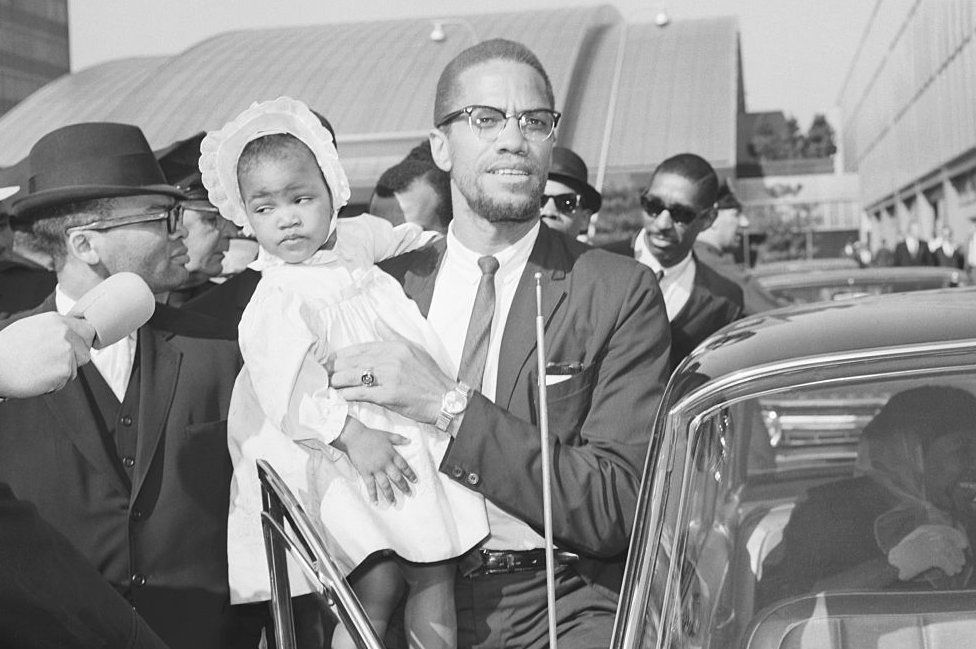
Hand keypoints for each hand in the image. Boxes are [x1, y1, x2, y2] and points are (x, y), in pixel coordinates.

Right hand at [0, 313, 95, 398]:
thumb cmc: (7, 350)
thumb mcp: (31, 328)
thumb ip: (55, 329)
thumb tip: (72, 333)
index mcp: (57, 320)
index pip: (87, 330)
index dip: (83, 342)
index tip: (77, 349)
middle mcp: (65, 333)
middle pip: (85, 352)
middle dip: (74, 360)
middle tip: (50, 363)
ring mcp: (66, 351)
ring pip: (76, 368)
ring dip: (62, 372)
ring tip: (39, 368)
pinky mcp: (64, 370)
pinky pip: (66, 381)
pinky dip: (54, 383)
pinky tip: (37, 377)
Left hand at [327, 320, 453, 424]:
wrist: (445, 399)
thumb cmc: (430, 376)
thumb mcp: (415, 348)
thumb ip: (392, 335)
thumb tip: (377, 320)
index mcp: (395, 346)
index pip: (360, 348)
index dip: (342, 355)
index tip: (330, 361)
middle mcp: (391, 359)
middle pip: (353, 362)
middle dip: (335, 369)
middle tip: (323, 375)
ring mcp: (389, 377)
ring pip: (353, 377)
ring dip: (338, 382)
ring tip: (328, 385)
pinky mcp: (389, 395)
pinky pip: (361, 393)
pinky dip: (348, 395)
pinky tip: (340, 397)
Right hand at [331, 416, 417, 504]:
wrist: (354, 436)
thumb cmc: (371, 435)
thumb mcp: (387, 435)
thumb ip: (399, 439)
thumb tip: (409, 441)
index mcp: (391, 454)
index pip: (404, 466)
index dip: (410, 474)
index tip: (415, 481)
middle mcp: (385, 463)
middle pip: (397, 477)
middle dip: (404, 487)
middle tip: (409, 494)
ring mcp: (375, 468)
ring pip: (385, 484)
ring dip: (390, 494)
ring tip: (393, 502)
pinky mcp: (365, 472)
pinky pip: (370, 485)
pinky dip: (373, 494)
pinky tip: (375, 502)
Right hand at [887, 524, 968, 579]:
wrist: (894, 561)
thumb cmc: (903, 555)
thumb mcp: (914, 541)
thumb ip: (927, 539)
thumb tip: (947, 544)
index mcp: (923, 530)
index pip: (944, 530)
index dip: (956, 537)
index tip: (963, 544)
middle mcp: (926, 535)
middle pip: (949, 542)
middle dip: (957, 553)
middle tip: (962, 562)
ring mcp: (928, 545)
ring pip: (949, 553)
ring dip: (955, 562)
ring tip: (957, 569)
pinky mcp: (929, 556)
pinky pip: (945, 562)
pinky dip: (950, 568)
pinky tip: (950, 573)